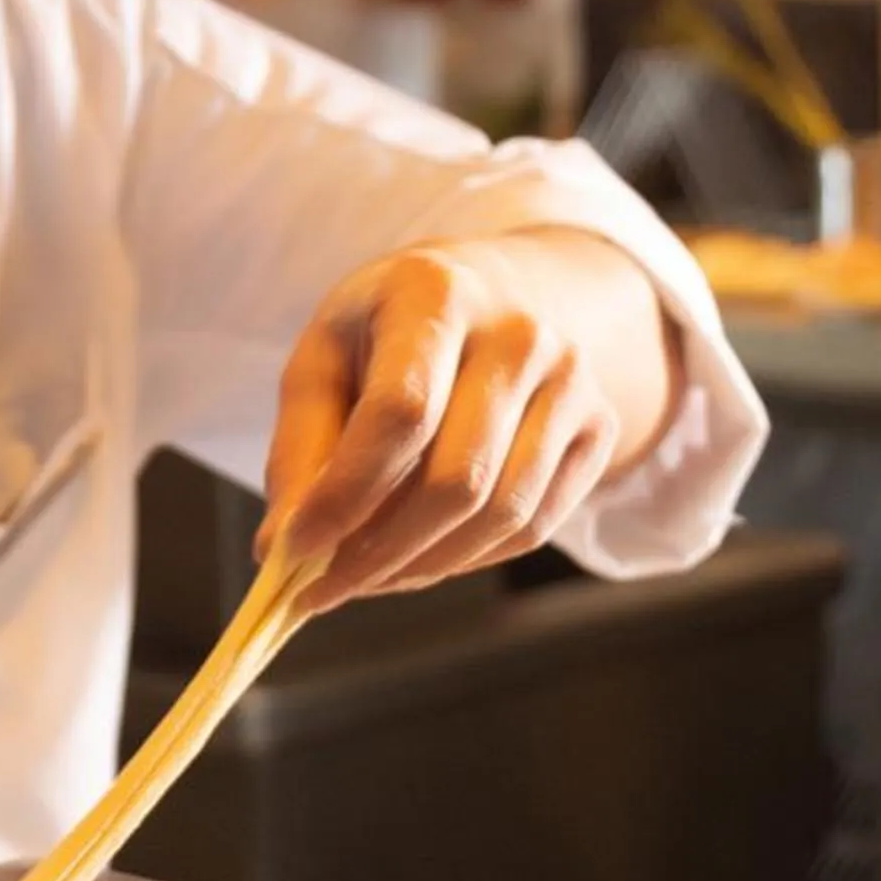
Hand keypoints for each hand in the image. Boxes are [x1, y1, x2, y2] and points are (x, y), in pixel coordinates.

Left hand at [260, 233, 673, 614]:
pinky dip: (468, 560)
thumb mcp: (326, 354)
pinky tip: (420, 558)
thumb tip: (281, 548)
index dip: (346, 494)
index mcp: (437, 296)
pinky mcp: (600, 428)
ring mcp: (573, 382)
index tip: (294, 551)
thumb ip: (300, 446)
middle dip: (379, 553)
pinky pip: (534, 526)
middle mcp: (520, 334)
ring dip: (422, 567)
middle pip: (456, 479)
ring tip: (364, 577)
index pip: (401, 413)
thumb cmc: (393, 330)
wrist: (506, 291)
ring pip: (500, 514)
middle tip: (321, 590)